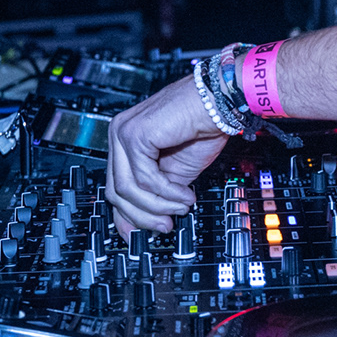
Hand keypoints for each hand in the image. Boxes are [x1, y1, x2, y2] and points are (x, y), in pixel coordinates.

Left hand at [104, 76, 227, 236]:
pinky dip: (166, 192)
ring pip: (127, 189)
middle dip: (142, 216)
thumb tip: (148, 223)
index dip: (127, 217)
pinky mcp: (135, 134)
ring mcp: (123, 133)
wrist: (221, 102)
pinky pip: (144, 178)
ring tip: (182, 206)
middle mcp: (118, 135)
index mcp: (125, 143)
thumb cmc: (202, 127)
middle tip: (166, 226)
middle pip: (116, 192)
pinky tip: (185, 193)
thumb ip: (158, 194)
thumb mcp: (176, 173)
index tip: (142, 235)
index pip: (114, 187)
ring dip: (158, 205)